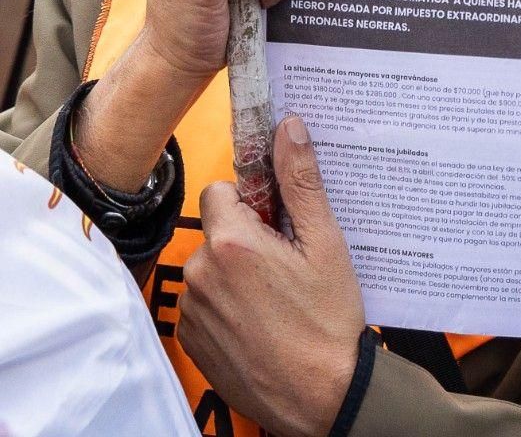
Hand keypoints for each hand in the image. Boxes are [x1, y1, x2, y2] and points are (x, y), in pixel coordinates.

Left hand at [181, 116, 364, 436]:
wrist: (320, 394)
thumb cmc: (328, 322)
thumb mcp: (327, 245)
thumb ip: (302, 183)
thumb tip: (289, 129)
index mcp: (233, 243)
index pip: (220, 191)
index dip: (252, 202)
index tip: (278, 222)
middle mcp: (201, 272)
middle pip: (216, 230)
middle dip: (246, 238)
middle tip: (287, 265)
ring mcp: (191, 308)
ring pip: (209, 267)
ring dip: (234, 273)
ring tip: (276, 299)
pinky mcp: (190, 337)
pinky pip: (203, 302)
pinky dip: (225, 306)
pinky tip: (260, 321)